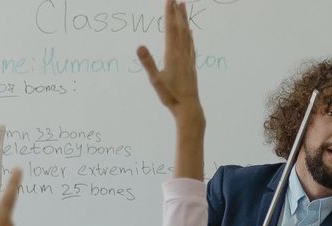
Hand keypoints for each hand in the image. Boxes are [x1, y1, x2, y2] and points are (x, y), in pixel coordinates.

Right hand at [136, 1, 203, 128]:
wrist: (189, 108)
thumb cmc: (171, 96)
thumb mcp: (155, 81)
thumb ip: (147, 62)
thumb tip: (139, 46)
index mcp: (172, 55)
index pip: (170, 29)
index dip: (169, 14)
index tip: (169, 0)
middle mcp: (182, 54)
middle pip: (180, 29)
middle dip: (177, 12)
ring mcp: (188, 59)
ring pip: (187, 35)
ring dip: (184, 20)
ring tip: (183, 7)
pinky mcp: (191, 66)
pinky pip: (191, 46)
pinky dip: (190, 35)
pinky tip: (190, 32)